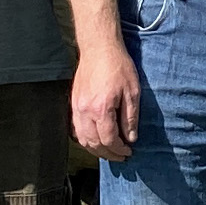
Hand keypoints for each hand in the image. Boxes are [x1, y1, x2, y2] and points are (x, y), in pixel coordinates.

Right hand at [71, 35, 142, 162]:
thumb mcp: (132, 91)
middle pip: (94, 144)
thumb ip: (130, 118)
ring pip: (82, 139)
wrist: (99, 48)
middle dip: (108, 154)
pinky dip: (85, 140)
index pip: (109, 140)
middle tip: (121, 156)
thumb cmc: (118, 66)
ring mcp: (76, 108)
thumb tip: (130, 138)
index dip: (119, 150)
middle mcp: (85, 111)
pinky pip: (75, 129)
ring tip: (109, 151)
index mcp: (101, 109)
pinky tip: (95, 140)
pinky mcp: (73, 103)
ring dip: (96, 150)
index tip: (128, 152)